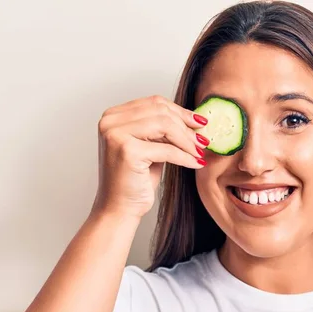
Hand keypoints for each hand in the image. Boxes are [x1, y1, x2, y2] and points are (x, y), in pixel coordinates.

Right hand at [92, 95, 209, 217]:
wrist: (119, 209)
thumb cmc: (135, 180)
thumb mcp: (150, 147)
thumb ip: (163, 129)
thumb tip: (195, 118)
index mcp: (113, 116)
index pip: (154, 102)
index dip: (181, 112)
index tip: (200, 123)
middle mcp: (110, 121)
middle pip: (161, 111)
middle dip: (186, 126)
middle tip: (202, 140)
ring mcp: (116, 135)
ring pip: (165, 126)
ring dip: (187, 141)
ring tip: (199, 152)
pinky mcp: (127, 151)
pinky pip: (167, 149)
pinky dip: (185, 157)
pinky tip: (195, 163)